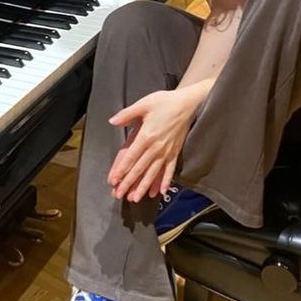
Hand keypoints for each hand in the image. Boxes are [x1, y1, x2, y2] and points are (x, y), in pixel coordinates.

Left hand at [107, 83, 209, 203]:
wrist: (188, 104)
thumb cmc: (165, 102)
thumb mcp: (144, 104)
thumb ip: (127, 114)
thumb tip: (112, 121)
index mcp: (147, 136)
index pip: (131, 157)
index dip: (121, 170)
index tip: (113, 180)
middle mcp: (156, 148)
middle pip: (140, 169)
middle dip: (129, 183)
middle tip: (119, 195)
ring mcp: (167, 152)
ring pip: (153, 173)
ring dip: (144, 187)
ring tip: (135, 198)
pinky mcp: (175, 153)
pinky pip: (169, 170)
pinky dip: (165, 182)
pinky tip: (160, 192)